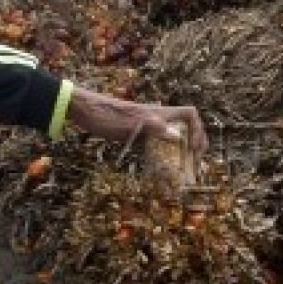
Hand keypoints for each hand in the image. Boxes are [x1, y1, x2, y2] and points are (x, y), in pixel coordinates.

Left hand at [68, 86, 208, 157]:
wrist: (84, 111)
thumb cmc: (107, 115)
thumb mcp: (131, 122)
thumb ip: (154, 127)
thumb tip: (178, 137)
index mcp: (160, 113)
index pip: (190, 114)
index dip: (198, 129)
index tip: (195, 148)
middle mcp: (157, 119)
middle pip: (184, 128)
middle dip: (193, 146)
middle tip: (194, 164)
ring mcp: (146, 128)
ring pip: (170, 139)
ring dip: (178, 154)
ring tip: (181, 172)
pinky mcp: (135, 136)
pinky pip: (154, 147)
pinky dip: (160, 158)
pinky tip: (159, 171)